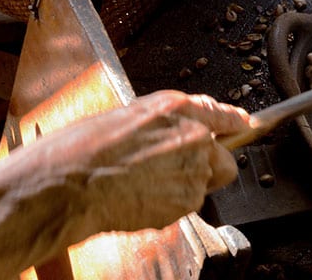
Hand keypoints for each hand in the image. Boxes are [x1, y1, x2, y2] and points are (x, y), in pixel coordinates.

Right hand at [7, 90, 248, 235]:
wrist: (68, 184)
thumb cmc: (82, 149)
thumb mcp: (124, 116)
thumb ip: (164, 120)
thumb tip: (185, 123)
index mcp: (175, 107)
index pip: (220, 114)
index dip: (232, 122)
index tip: (243, 125)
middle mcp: (193, 135)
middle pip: (223, 158)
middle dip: (204, 167)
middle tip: (167, 172)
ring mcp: (194, 169)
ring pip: (204, 184)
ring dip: (182, 187)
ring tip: (143, 184)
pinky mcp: (187, 199)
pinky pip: (187, 204)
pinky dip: (170, 205)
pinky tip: (140, 198)